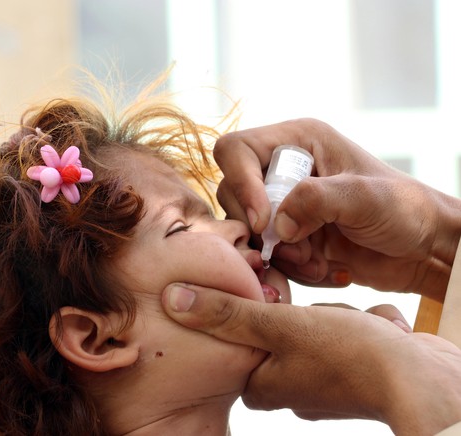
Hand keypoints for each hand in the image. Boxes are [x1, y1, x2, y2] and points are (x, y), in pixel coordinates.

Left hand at [162, 284, 460, 434]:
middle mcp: (289, 388)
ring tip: (353, 326)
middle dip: (304, 311)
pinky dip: (361, 325)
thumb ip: (227, 312)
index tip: (273, 294)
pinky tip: (376, 333)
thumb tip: (173, 298)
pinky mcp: (358, 371)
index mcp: (261, 384)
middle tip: (320, 313)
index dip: (256, 305)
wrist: (425, 383)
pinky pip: (348, 332)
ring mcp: (325, 382)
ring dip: (337, 315)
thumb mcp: (280, 325)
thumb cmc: (349, 355)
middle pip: (279, 327)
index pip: (239, 335)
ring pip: (317, 324)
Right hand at [214, 118, 460, 298]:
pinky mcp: (290, 237)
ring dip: (280, 255)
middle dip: (262, 230)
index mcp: (297, 142)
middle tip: (298, 249)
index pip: (236, 151)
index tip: (264, 221)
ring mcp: (285, 206)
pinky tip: (325, 270)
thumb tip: (273, 226)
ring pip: (247, 231)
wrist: (425, 249)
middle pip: (232, 194)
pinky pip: (268, 255)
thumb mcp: (362, 196)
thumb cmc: (404, 209)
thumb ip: (314, 200)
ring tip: (318, 263)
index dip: (241, 184)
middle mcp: (283, 170)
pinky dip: (291, 270)